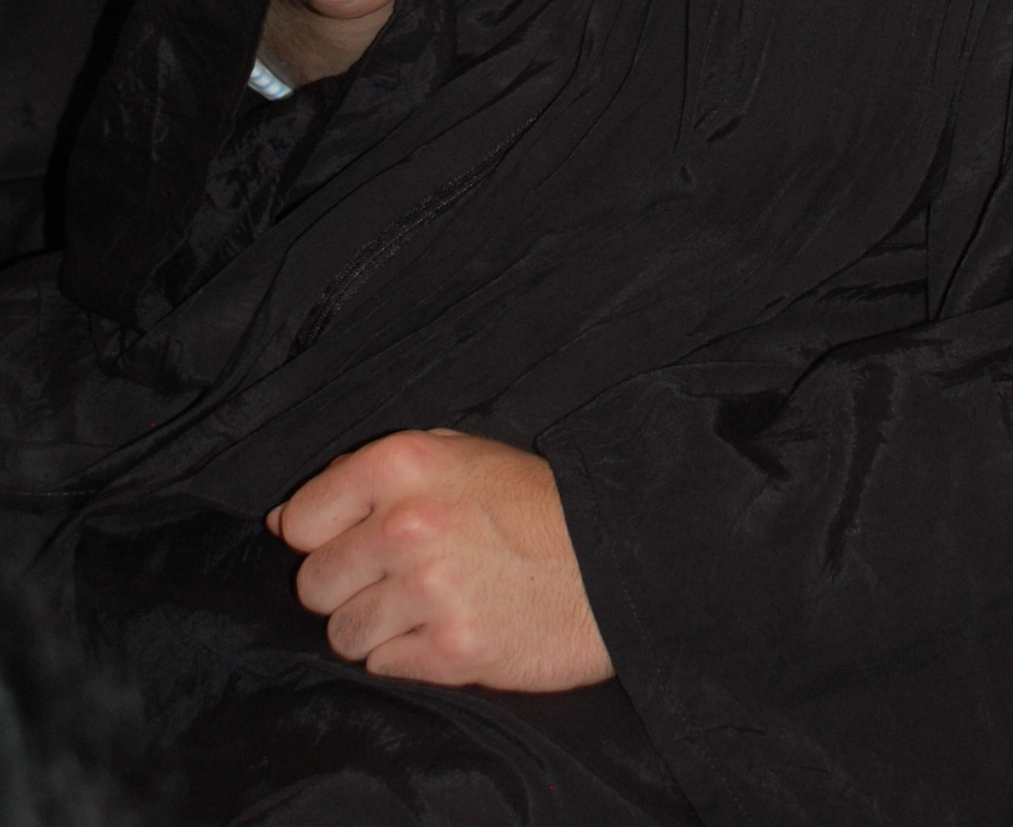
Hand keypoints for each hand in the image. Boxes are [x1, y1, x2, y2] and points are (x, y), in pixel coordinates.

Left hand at [268, 430, 612, 691]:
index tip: (353, 541)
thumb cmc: (535, 504)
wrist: (615, 558)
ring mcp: (429, 589)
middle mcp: (408, 523)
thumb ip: (372, 475)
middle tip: (398, 577)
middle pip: (314, 583)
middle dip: (348, 586)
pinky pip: (383, 667)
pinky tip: (449, 629)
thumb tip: (287, 520)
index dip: (323, 536)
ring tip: (428, 605)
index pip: (302, 518)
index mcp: (404, 463)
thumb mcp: (461, 455)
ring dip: (377, 627)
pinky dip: (409, 656)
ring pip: (342, 633)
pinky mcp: (451, 650)